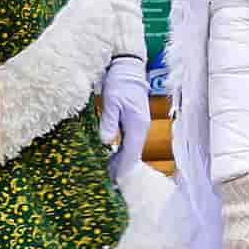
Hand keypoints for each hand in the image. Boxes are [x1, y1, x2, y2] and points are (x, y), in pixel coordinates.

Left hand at [99, 56, 150, 170]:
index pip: (131, 153)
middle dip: (121, 167)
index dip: (122, 168)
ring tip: (108, 171)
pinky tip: (112, 155)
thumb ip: (109, 122)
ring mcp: (140, 125)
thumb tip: (106, 142)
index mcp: (138, 124)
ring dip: (121, 160)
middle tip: (108, 180)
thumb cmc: (119, 82)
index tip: (113, 180)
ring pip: (132, 148)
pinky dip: (122, 151)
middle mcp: (142, 127)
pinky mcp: (135, 121)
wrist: (128, 68)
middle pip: (133, 154)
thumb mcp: (111, 101)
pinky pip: (130, 141)